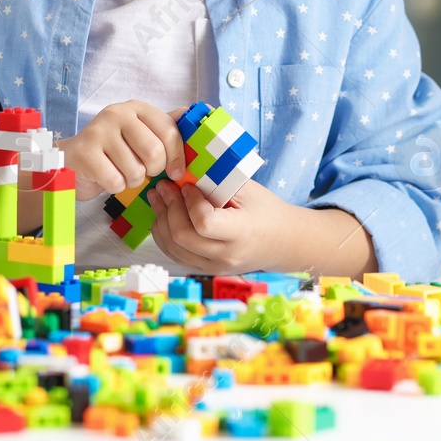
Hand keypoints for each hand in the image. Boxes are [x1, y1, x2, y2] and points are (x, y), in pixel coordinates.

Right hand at [58, 100, 187, 200]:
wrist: (73, 162)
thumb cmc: (114, 151)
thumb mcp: (142, 135)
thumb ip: (169, 127)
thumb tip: (204, 110)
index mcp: (136, 108)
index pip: (169, 130)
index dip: (177, 156)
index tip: (176, 171)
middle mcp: (117, 113)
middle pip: (154, 152)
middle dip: (153, 170)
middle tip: (143, 171)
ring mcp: (99, 131)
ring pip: (135, 170)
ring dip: (132, 180)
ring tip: (120, 171)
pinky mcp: (85, 153)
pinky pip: (116, 181)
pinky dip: (115, 187)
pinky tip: (106, 177)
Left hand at [146, 177, 294, 274]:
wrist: (282, 242)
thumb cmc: (266, 211)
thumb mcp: (249, 191)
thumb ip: (218, 181)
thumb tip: (185, 170)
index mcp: (240, 233)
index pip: (204, 223)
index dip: (190, 202)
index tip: (187, 186)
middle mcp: (225, 255)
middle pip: (183, 236)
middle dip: (168, 208)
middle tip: (163, 187)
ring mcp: (214, 267)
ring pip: (173, 248)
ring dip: (161, 221)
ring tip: (158, 198)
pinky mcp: (206, 270)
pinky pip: (175, 255)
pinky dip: (165, 235)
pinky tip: (164, 216)